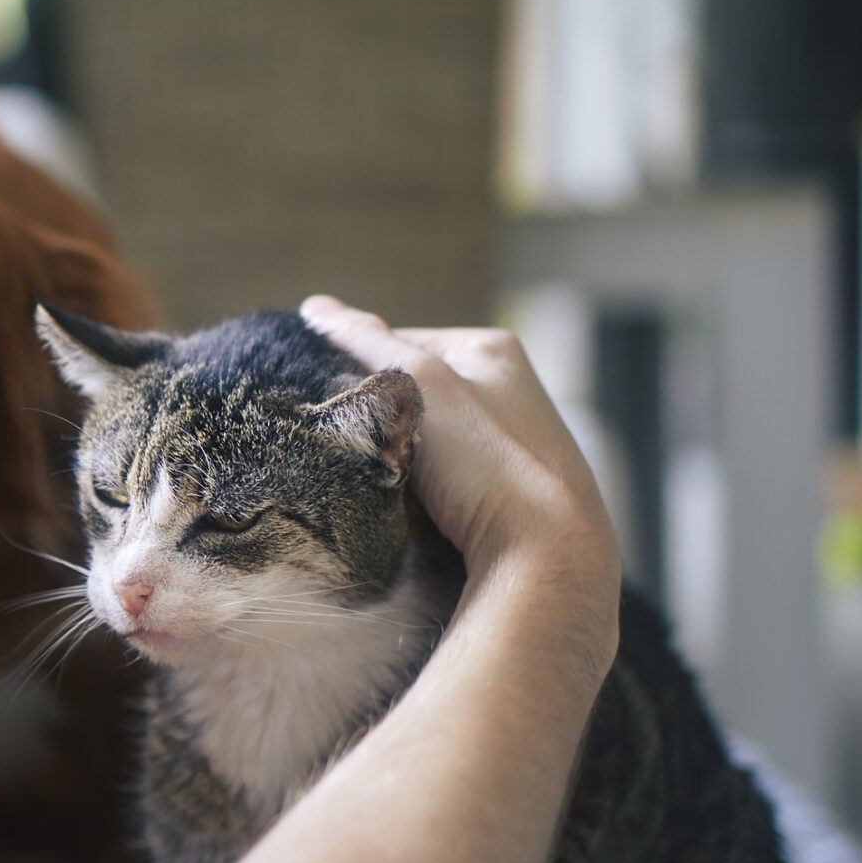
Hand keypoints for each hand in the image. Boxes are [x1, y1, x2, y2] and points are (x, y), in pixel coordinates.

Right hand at [301, 295, 620, 605]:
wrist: (545, 555)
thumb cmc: (487, 461)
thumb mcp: (418, 385)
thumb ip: (365, 343)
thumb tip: (317, 307)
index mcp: (493, 349)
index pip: (398, 341)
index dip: (357, 369)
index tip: (333, 401)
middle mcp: (509, 388)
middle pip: (413, 390)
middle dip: (381, 414)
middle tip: (357, 443)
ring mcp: (512, 442)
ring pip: (427, 436)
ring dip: (399, 454)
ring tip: (385, 477)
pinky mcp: (510, 490)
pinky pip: (447, 476)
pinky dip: (423, 487)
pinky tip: (416, 506)